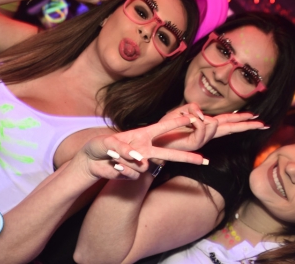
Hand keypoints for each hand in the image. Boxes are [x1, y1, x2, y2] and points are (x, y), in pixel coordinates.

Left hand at [76, 116, 204, 179]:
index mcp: (142, 135)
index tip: (193, 118)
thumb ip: (122, 149)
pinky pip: (134, 174)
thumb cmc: (99, 146)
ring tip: (113, 156)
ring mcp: (140, 163)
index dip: (177, 123)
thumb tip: (139, 159)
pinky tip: (114, 166)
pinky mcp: (133, 175)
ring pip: (144, 165)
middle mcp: (144, 149)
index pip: (162, 128)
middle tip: (204, 160)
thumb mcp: (107, 143)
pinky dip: (123, 169)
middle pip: (169, 153)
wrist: (90, 163)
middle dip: (187, 157)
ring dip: (127, 160)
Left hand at [153, 102, 265, 151]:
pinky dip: (200, 124)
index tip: (256, 117)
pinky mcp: (193, 144)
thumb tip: (204, 115)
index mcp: (206, 124)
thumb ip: (194, 108)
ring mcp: (201, 139)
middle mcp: (207, 133)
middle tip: (262, 124)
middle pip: (230, 128)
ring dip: (211, 121)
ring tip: (201, 118)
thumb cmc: (168, 125)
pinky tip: (195, 120)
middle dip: (246, 125)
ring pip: (216, 129)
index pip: (228, 120)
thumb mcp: (181, 111)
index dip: (241, 118)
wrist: (155, 139)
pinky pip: (202, 132)